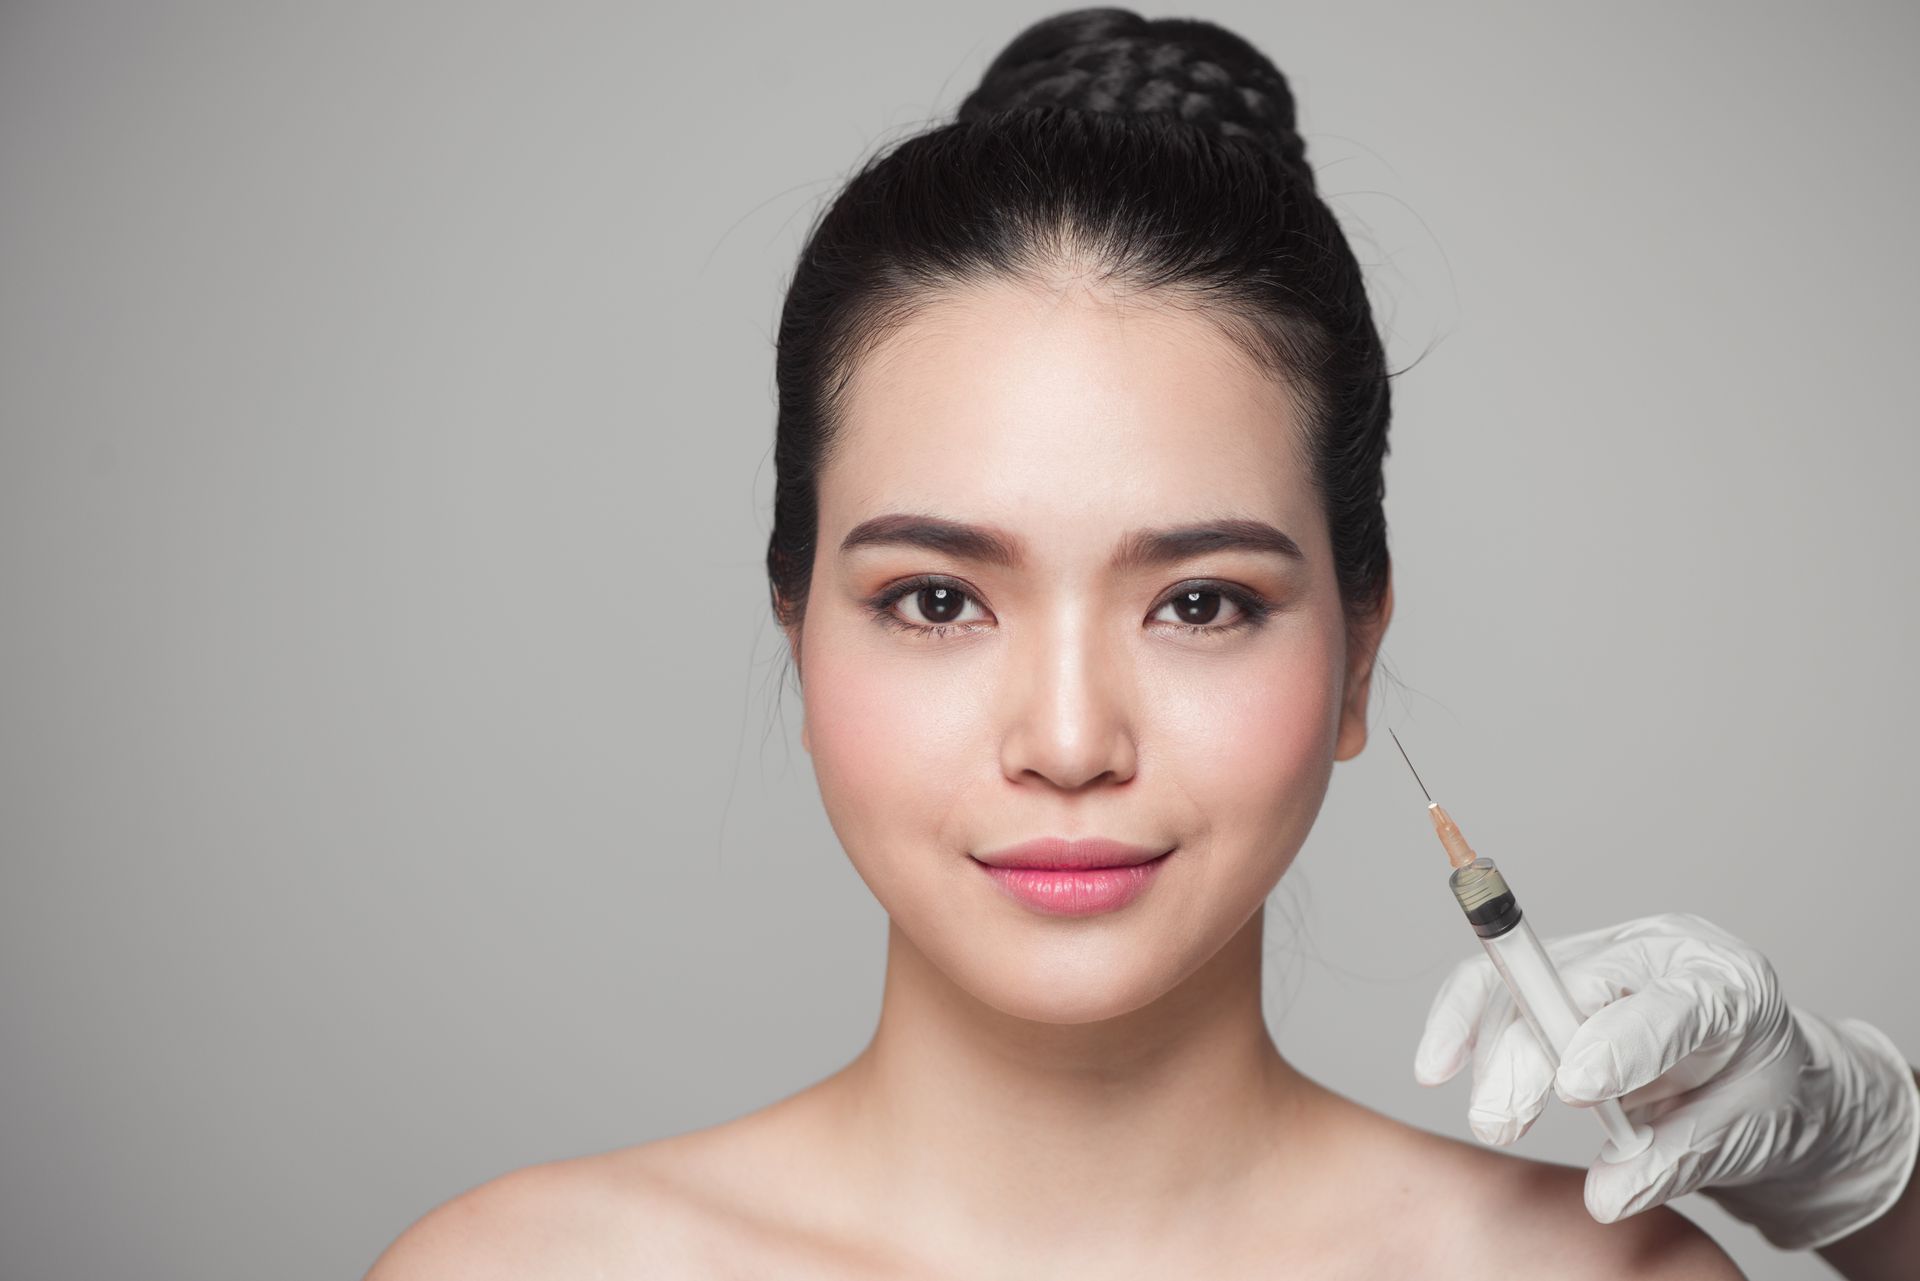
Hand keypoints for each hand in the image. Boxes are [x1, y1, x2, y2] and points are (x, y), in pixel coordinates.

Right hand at [1412, 911, 1919, 1249]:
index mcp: (1728, 984)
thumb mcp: (1743, 1139)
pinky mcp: (1560, 972)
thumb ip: (1674, 1163)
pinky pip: (1495, 986)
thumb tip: (1605, 1196)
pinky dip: (1462, 1024)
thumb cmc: (1765, 1101)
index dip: (1616, 1043)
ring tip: (1494, 1121)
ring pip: (1524, 984)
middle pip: (1574, 987)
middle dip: (1527, 1054)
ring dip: (1493, 1053)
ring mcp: (1606, 956)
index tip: (1572, 1090)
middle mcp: (1660, 953)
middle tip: (1499, 1124)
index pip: (1666, 1005)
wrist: (1767, 1081)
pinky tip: (1439, 1064)